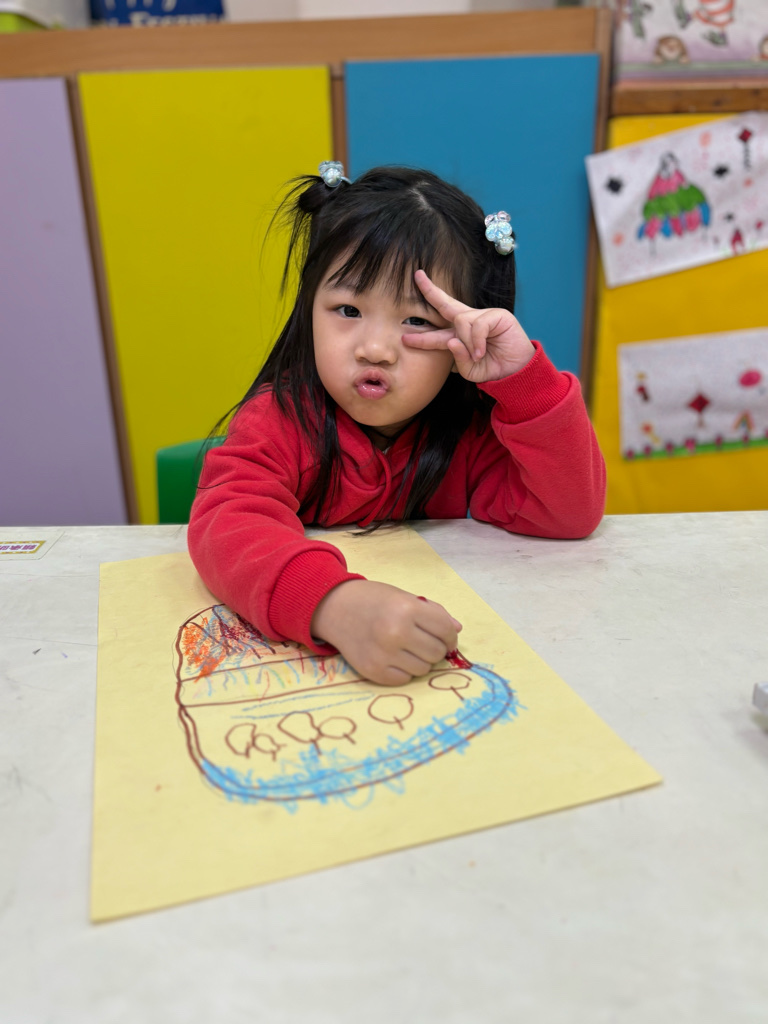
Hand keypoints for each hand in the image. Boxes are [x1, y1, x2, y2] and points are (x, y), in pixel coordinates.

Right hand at [310, 579, 461, 685]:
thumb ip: (433, 613)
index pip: (445, 631)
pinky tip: (394, 656)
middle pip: (437, 653)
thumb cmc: (374, 599)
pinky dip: (404, 670)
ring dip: (420, 660)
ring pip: (423, 669)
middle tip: (423, 640)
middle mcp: (396, 633)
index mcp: (407, 609)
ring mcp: (384, 654)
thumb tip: (456, 631)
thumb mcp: (405, 597)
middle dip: (435, 648)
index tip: (446, 636)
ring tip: (407, 647)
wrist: (335, 607)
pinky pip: (404, 679)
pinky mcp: (373, 671)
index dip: (450, 635)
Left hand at [402, 269, 534, 382]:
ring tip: (477, 356)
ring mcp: (484, 316)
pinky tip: (481, 352)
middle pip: (446, 304)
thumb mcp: (470, 371)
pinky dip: (477, 341)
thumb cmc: (494, 369)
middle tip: (417, 275)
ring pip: (461, 321)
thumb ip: (458, 359)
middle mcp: (470, 322)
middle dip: (430, 290)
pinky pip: (478, 325)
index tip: (404, 335)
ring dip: (466, 341)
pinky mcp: (498, 316)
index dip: (422, 333)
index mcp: (460, 335)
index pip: (438, 329)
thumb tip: (452, 341)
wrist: (516, 372)